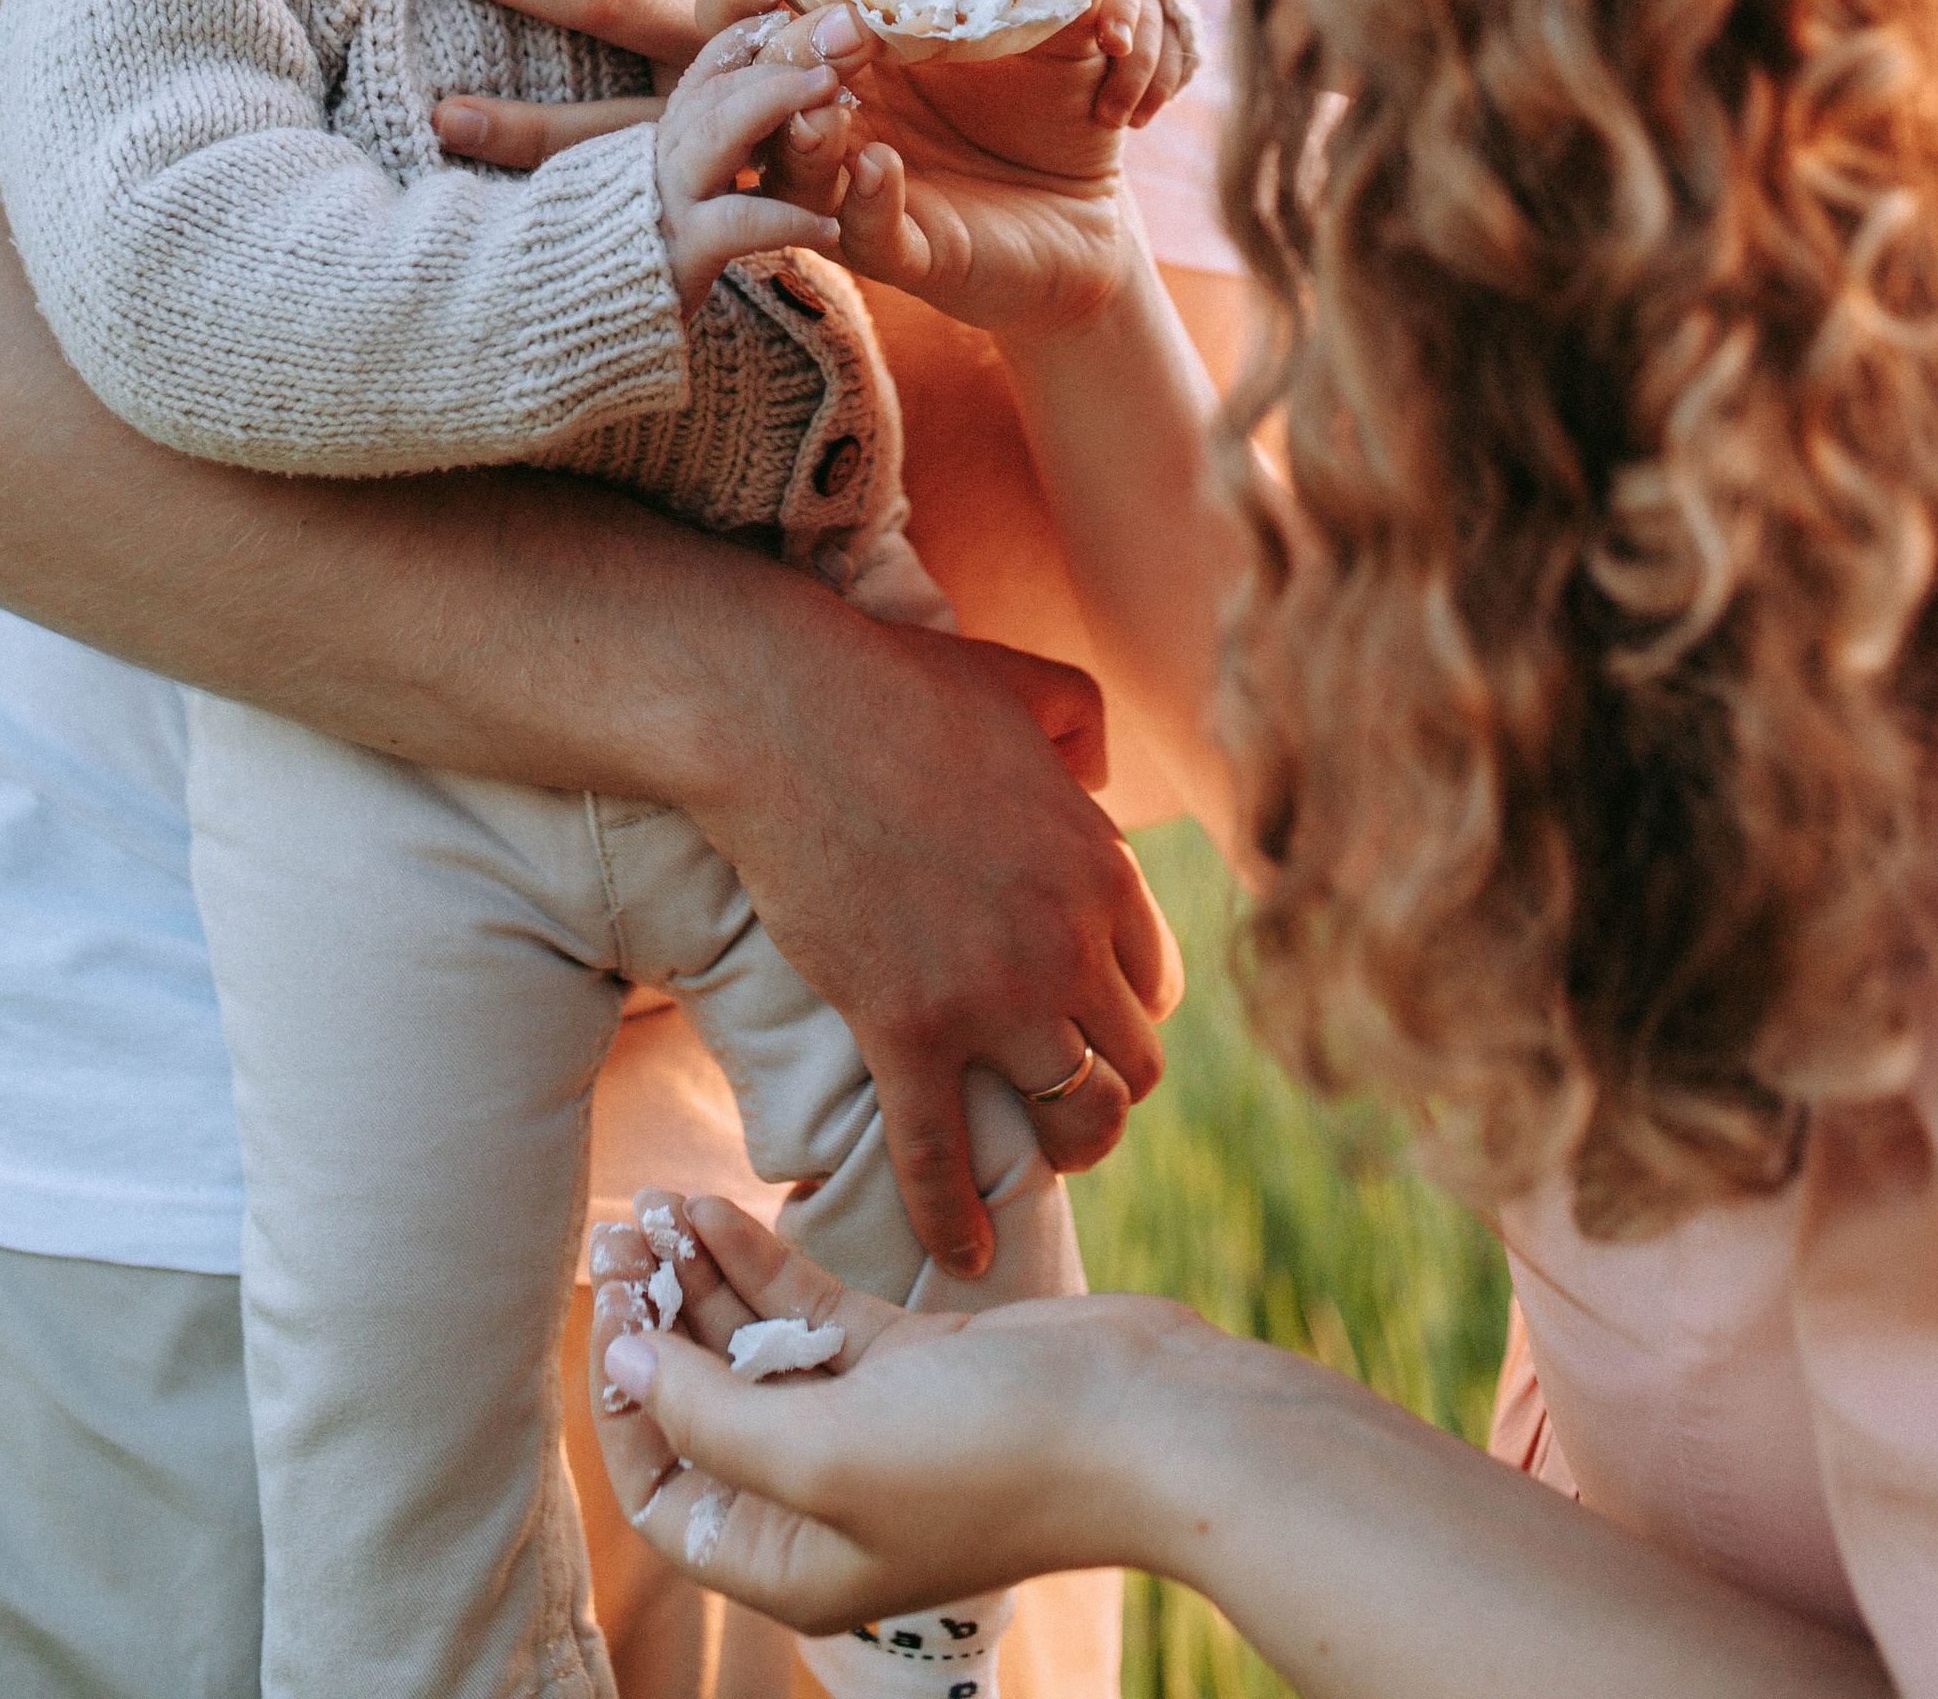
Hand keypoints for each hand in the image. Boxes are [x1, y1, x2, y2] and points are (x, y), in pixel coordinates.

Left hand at [588, 1192, 1191, 1616]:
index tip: (615, 1316)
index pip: (669, 1497)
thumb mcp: (825, 1454)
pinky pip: (811, 1312)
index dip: (627, 1410)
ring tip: (656, 1206)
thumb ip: (714, 1415)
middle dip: (656, 1326)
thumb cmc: (988, 1459)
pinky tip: (717, 1208)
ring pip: (753, 1349)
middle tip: (622, 1240)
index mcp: (795, 1562)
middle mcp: (824, 1500)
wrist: (1142, 1419)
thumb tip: (627, 1364)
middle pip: (706, 1409)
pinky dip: (761, 1261)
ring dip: (702, 1279)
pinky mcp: (910, 1363)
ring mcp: (871, 1425)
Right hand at [651, 20, 849, 318]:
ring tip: (833, 89)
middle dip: (778, 48)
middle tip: (841, 23)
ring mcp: (671, 201)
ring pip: (718, 135)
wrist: (580, 321)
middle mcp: (668, 152)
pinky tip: (830, 221)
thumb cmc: (653, 244)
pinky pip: (735, 225)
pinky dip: (783, 219)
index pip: (715, 55)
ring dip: (775, 105)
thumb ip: (724, 121)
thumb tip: (770, 53)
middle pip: (719, 82)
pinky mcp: (683, 256)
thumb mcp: (690, 169)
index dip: (753, 14)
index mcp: (677, 126)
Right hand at [684, 604, 1177, 1268]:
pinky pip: (941, 1155)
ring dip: (1061, 1151)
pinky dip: (954, 1216)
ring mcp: (991, 994)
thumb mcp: (1024, 685)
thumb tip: (1097, 770)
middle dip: (1106, 1086)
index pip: (1153, 982)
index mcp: (1101, 866)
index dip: (1121, 1009)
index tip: (1085, 1023)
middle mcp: (1067, 942)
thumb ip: (1081, 725)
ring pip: (1072, 1119)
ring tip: (1033, 1165)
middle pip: (1132, 1062)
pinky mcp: (905, 1029)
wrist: (784, 716)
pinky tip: (963, 1252)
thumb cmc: (894, 688)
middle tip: (1064, 1101)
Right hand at [709, 0, 1167, 343]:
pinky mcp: (897, 251)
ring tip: (834, 91)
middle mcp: (835, 107)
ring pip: (785, 158)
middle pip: (746, 76)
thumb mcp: (1073, 19)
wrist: (1096, 216)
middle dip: (780, 43)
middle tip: (841, 21)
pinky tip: (882, 166)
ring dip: (799, 121)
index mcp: (852, 39)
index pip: (759, 2)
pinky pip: (855, 230)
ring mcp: (854, 182)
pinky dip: (861, 199)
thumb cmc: (1056, 105)